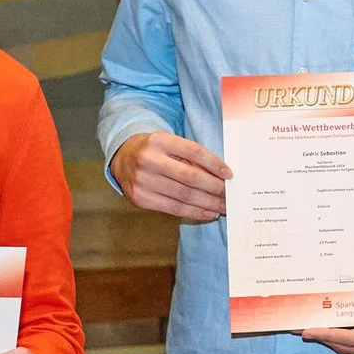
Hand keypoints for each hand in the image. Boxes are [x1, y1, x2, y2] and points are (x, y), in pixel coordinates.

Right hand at [111, 131, 229, 222]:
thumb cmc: (155, 151)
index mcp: (159, 140)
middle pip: (190, 177)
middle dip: (215, 188)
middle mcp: (148, 160)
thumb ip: (191, 157)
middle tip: (230, 195)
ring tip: (223, 207)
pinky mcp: (140, 198)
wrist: (123, 158)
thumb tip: (221, 177)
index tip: (229, 175)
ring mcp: (142, 181)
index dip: (214, 164)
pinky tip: (208, 213)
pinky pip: (173, 209)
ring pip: (184, 196)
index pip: (194, 152)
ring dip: (208, 204)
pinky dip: (194, 212)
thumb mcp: (170, 144)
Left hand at [302, 271, 353, 353]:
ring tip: (316, 331)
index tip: (307, 330)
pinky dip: (347, 345)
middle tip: (303, 328)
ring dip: (334, 343)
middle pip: (347, 349)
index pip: (348, 339)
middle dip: (324, 339)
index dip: (325, 335)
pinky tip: (336, 334)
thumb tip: (333, 302)